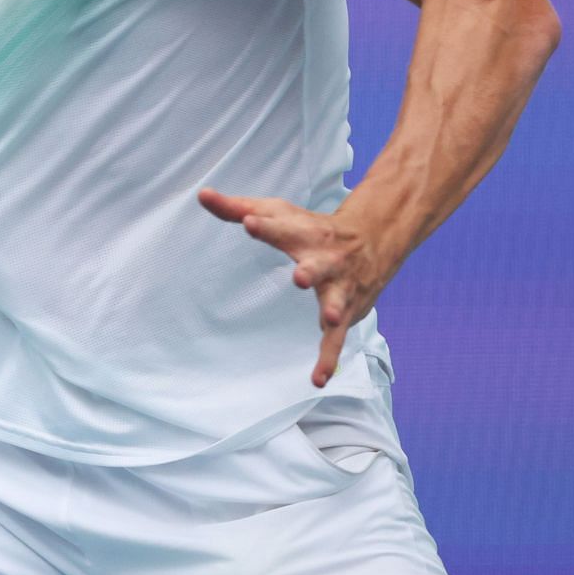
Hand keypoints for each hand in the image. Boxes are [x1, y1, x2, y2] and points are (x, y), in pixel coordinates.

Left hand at [197, 187, 396, 388]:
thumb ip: (236, 208)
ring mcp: (339, 287)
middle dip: (311, 270)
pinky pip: (338, 339)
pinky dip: (330, 358)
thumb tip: (201, 194)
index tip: (248, 222)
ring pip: (338, 300)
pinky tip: (318, 379)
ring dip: (335, 310)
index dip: (265, 226)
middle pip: (318, 265)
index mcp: (303, 234)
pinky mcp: (346, 312)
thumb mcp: (275, 212)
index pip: (281, 228)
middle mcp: (326, 260)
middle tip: (301, 276)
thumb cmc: (310, 226)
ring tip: (330, 318)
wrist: (372, 239)